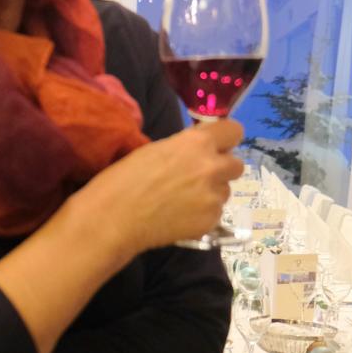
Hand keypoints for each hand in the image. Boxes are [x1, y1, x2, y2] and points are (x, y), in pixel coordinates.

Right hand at [77, 118, 243, 253]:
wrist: (115, 218)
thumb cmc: (124, 178)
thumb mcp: (156, 150)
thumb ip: (184, 147)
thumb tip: (198, 150)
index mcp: (196, 143)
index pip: (234, 130)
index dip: (225, 138)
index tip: (216, 145)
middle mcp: (212, 167)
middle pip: (236, 165)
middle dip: (221, 169)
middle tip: (199, 176)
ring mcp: (214, 197)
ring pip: (225, 191)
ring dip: (211, 193)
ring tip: (183, 200)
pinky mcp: (210, 222)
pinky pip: (215, 213)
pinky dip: (202, 214)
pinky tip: (179, 217)